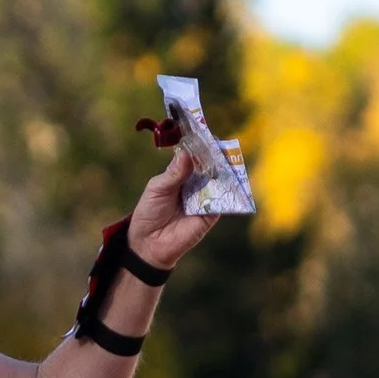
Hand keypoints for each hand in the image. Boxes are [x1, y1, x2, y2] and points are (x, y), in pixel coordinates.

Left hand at [126, 145, 218, 273]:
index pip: (195, 156)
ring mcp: (206, 198)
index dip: (200, 146)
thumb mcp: (158, 188)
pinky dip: (228, 190)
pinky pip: (224, 199)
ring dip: (224, 170)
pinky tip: (229, 180)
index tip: (205, 134)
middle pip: (210, 166)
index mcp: (182, 174)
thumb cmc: (150, 212)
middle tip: (219, 145)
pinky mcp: (212, 213)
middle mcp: (196, 184)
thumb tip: (187, 153)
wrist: (149, 243)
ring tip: (227, 159)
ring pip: (220, 180)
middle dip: (215, 156)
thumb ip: (174, 172)